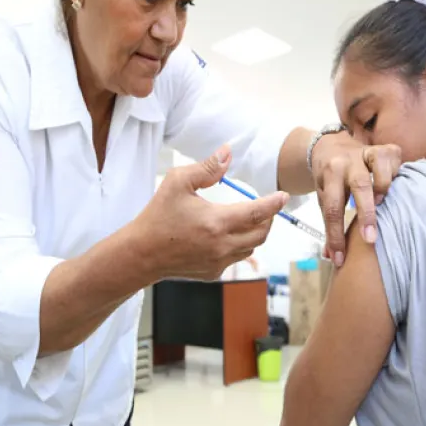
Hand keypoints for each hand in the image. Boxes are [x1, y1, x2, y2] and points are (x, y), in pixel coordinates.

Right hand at [137, 145, 288, 280]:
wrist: (141, 253)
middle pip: (262, 233)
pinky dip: (239, 245)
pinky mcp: (213, 273)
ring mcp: (218, 262)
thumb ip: (207, 167)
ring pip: (251, 247)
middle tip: (266, 207)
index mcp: (216, 222)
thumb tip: (228, 152)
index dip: (274, 204)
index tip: (284, 196)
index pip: (257, 213)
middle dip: (268, 219)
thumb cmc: (158, 216)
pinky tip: (226, 235)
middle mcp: (222, 245)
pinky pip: (235, 258)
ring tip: (248, 219)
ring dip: (255, 232)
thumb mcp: (178, 182)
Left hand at [310, 132, 400, 266]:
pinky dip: (396, 172)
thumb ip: (329, 224)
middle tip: (371, 239)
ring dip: (382, 186)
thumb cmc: (329, 179)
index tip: (339, 258)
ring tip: (381, 203)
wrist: (330, 146)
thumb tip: (332, 257)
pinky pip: (394, 157)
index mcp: (329, 175)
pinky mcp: (384, 148)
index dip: (335, 235)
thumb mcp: (323, 198)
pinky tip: (394, 184)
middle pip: (359, 185)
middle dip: (366, 213)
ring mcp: (366, 152)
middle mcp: (347, 161)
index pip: (331, 207)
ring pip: (380, 165)